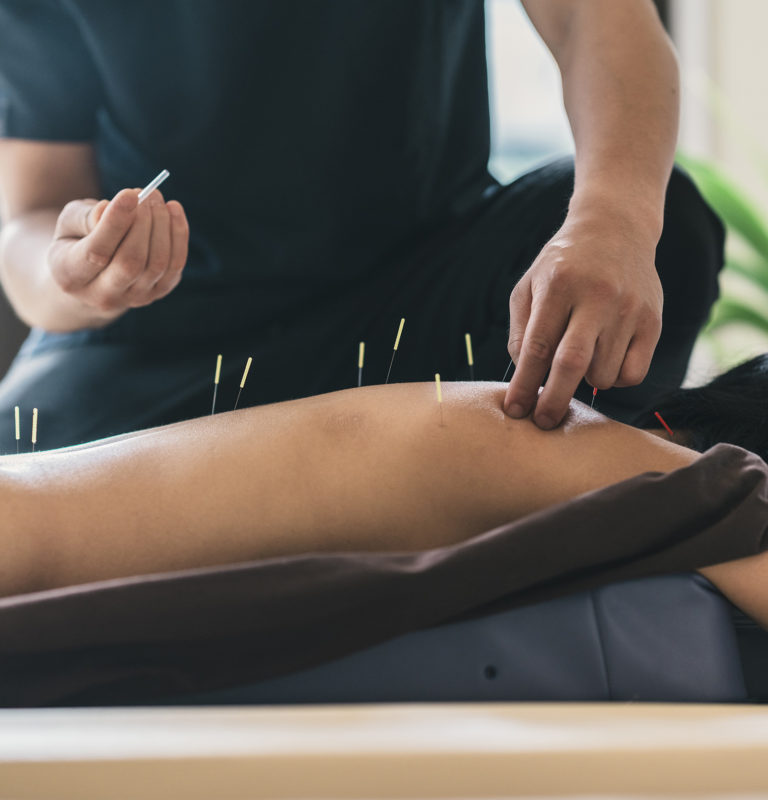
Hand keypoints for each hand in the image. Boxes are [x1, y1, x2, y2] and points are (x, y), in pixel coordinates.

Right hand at [47, 188, 188, 322]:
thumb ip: (84, 218)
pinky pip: (174, 266)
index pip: (96, 252)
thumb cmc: (77, 240)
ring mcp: (133, 298)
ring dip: (162, 225)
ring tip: (156, 197)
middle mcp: (103, 296)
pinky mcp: (157, 293)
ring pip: (157, 264)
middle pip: (131, 262)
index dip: (115, 222)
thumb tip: (108, 209)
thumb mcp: (69, 224)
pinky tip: (173, 210)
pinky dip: (178, 235)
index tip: (130, 193)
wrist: (94, 276)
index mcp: (71, 277)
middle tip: (147, 192)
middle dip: (143, 223)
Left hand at [503, 210, 662, 428]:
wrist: (615, 229)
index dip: (524, 384)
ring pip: (603, 374)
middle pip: (572, 363)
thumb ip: (521, 332)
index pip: (537, 346)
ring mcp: (629, 308)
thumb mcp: (529, 286)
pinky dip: (615, 378)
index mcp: (558, 285)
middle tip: (542, 423)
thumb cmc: (562, 267)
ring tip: (580, 358)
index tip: (515, 410)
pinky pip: (633, 373)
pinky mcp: (654, 320)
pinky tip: (605, 358)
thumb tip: (525, 378)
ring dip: (585, 382)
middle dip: (554, 400)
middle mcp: (596, 295)